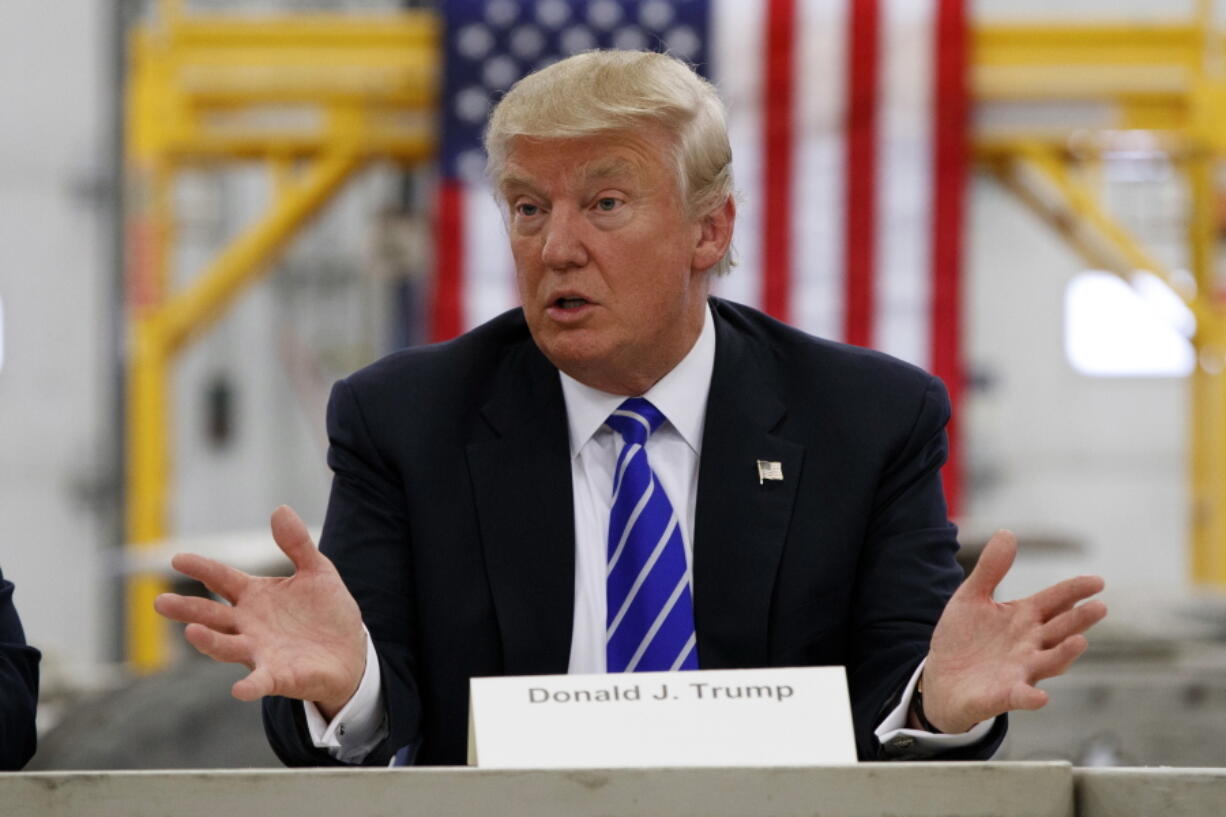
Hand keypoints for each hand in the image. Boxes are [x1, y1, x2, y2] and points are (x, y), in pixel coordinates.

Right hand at [154, 505, 366, 718]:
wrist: (350, 652)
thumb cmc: (326, 612)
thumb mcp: (317, 571)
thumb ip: (297, 544)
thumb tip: (280, 509)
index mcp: (255, 596)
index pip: (222, 579)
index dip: (201, 569)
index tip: (177, 559)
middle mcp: (249, 625)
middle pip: (212, 615)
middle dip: (187, 609)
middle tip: (160, 603)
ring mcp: (260, 652)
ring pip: (227, 647)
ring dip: (209, 641)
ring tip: (192, 631)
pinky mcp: (278, 676)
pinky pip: (259, 682)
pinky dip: (249, 686)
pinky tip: (239, 689)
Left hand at [918, 530, 1106, 733]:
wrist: (942, 679)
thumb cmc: (964, 638)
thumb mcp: (971, 598)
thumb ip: (991, 569)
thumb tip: (1008, 532)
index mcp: (1024, 617)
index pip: (1056, 600)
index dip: (1076, 591)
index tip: (1098, 581)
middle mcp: (1030, 644)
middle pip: (1060, 629)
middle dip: (1080, 620)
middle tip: (1099, 606)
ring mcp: (1020, 670)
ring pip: (1050, 662)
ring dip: (1064, 654)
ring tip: (1079, 641)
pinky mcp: (1003, 695)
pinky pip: (1020, 697)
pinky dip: (1030, 697)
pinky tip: (1040, 697)